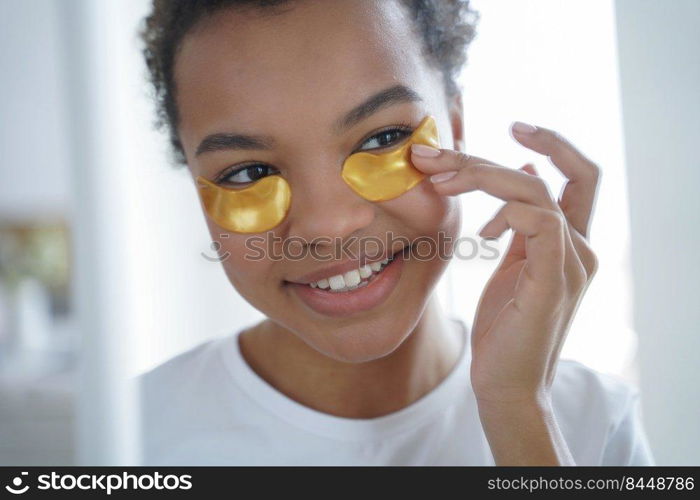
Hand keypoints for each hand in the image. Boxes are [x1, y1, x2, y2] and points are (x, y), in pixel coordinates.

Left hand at [410, 122, 599, 463]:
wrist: (506, 385)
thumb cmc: (505, 328)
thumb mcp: (514, 264)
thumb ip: (520, 223)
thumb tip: (523, 173)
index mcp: (571, 242)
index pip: (579, 175)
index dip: (554, 144)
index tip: (514, 126)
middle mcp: (580, 247)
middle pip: (547, 177)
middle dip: (483, 160)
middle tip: (431, 157)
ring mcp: (571, 263)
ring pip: (535, 193)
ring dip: (479, 178)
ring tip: (435, 183)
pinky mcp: (553, 281)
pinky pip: (541, 224)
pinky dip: (507, 211)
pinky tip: (481, 229)